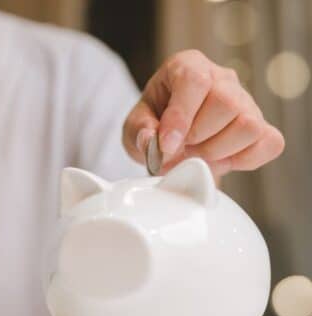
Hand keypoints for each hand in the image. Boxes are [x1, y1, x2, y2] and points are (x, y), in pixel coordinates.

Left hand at [123, 50, 284, 176]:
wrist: (169, 140)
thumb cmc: (152, 125)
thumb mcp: (134, 126)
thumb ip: (140, 131)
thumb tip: (152, 140)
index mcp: (187, 66)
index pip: (195, 80)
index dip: (181, 116)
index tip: (167, 144)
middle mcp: (222, 78)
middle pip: (227, 103)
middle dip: (199, 138)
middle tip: (180, 150)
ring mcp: (247, 101)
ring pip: (249, 124)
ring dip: (219, 151)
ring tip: (197, 155)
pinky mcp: (262, 127)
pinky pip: (270, 143)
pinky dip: (244, 160)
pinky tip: (220, 160)